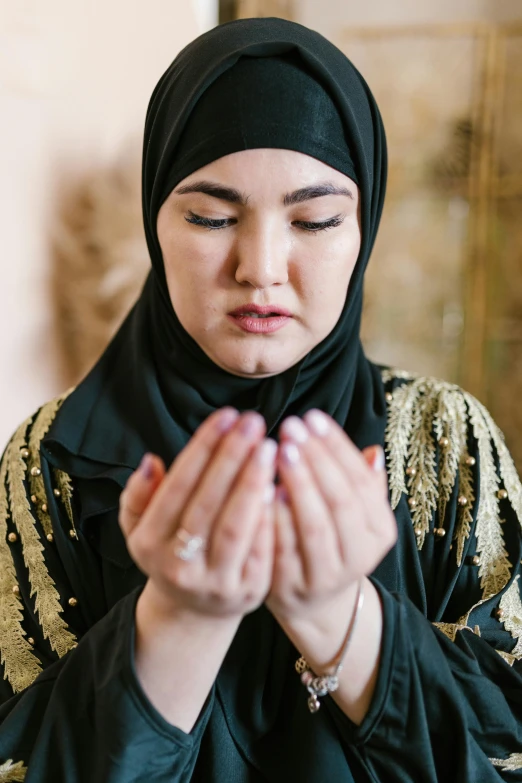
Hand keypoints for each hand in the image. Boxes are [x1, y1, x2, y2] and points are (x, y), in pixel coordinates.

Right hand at [118, 408, 276, 620]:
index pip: (178, 486)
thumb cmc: (171, 550)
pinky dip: (271, 516)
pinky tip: (282, 484)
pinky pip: (263, 550)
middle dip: (232, 458)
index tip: (227, 415)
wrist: (195, 610)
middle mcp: (178, 566)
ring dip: (254, 483)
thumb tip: (150, 461)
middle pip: (208, 503)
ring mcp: (215, 583)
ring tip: (270, 447)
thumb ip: (138, 494)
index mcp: (149, 542)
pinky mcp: (249, 593)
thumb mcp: (140, 527)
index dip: (203, 448)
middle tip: (253, 422)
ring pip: (236, 527)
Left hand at [266, 409, 396, 630]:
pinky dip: (273, 519)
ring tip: (277, 451)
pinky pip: (282, 550)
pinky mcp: (293, 588)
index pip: (360, 481)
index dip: (336, 447)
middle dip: (315, 460)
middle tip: (291, 426)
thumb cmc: (331, 539)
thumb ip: (363, 484)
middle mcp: (359, 556)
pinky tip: (261, 489)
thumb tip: (373, 451)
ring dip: (296, 485)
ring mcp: (326, 576)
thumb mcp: (354, 514)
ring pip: (314, 526)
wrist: (312, 600)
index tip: (312, 417)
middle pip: (339, 502)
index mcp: (380, 531)